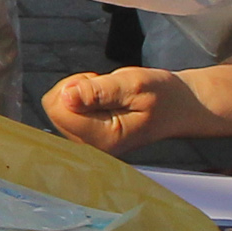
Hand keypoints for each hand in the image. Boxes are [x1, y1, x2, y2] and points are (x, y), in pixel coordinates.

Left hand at [42, 65, 193, 153]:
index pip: (59, 110)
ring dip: (79, 93)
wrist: (177, 107)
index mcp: (103, 139)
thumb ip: (99, 91)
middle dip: (75, 89)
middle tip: (107, 88)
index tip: (98, 83)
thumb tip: (67, 96)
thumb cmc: (161, 95)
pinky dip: (81, 99)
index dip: (74, 87)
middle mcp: (92, 147)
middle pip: (54, 109)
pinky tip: (105, 100)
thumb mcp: (134, 84)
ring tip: (110, 94)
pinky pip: (66, 111)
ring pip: (58, 108)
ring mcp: (88, 145)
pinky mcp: (86, 138)